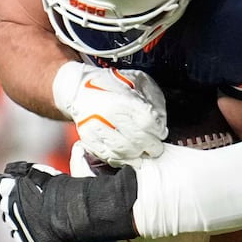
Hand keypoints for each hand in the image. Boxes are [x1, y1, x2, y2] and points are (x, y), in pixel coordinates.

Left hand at [0, 160, 139, 241]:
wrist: (75, 211)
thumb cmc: (61, 188)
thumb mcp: (40, 171)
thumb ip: (21, 170)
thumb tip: (7, 172)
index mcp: (10, 189)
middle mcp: (8, 207)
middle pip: (4, 204)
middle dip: (12, 202)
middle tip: (31, 201)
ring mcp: (16, 225)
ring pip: (11, 221)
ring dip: (19, 218)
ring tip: (40, 215)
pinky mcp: (25, 241)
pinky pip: (19, 236)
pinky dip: (26, 232)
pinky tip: (39, 227)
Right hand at [51, 62, 169, 165]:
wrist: (79, 89)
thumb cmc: (111, 85)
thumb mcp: (139, 81)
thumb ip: (154, 100)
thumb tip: (161, 124)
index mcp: (122, 98)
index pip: (148, 122)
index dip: (158, 131)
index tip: (161, 132)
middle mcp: (107, 114)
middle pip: (138, 139)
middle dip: (152, 147)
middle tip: (155, 147)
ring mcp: (96, 128)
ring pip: (124, 152)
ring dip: (138, 155)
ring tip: (143, 151)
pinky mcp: (89, 139)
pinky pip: (109, 156)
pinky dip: (122, 159)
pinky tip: (128, 155)